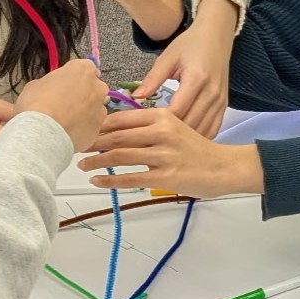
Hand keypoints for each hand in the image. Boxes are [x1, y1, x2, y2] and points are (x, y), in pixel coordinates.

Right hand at [14, 59, 108, 152]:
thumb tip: (52, 88)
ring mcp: (101, 109)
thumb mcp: (36, 84)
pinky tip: (68, 132)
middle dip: (82, 93)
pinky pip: (91, 125)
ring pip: (94, 107)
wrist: (43, 134)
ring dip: (84, 111)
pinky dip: (83, 127)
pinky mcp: (98, 128)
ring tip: (66, 120)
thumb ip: (51, 82)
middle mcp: (98, 87)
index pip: (83, 68)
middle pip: (93, 87)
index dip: (72, 77)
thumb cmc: (37, 103)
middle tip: (65, 102)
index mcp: (83, 70)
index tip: (64, 84)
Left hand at [78, 107, 263, 197]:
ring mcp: (163, 155)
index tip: (83, 129)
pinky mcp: (166, 176)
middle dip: (92, 143)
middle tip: (75, 147)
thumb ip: (150, 125)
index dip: (98, 125)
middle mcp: (161, 132)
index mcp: (162, 116)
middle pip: (117, 136)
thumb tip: (118, 130)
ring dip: (97, 162)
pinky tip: (98, 181)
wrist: (224, 166)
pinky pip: (131, 178)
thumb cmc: (198, 148)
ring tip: (83, 166)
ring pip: (120, 156)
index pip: (122, 118)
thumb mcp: (175, 126)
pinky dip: (111, 181)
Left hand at [133, 0, 238, 138]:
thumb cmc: (190, 43)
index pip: (176, 111)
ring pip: (202, 130)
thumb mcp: (168, 57)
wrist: (217, 35)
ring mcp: (220, 101)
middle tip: (150, 144)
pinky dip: (198, 137)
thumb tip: (135, 98)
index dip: (159, 124)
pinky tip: (185, 141)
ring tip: (165, 146)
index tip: (141, 130)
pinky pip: (212, 129)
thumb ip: (153, 78)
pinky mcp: (224, 105)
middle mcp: (211, 92)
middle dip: (170, 137)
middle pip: (189, 124)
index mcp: (196, 79)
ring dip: (184, 140)